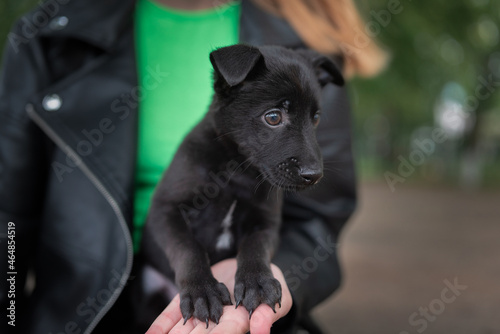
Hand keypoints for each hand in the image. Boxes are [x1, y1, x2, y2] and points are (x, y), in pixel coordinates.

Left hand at [145, 258, 292, 333]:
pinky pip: (173, 315)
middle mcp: (218, 324)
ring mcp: (202, 313)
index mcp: (237, 324)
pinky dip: (162, 326)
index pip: (224, 333)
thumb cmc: (269, 284)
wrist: (252, 267)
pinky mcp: (191, 300)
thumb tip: (260, 329)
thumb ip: (266, 314)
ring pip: (184, 330)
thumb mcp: (275, 296)